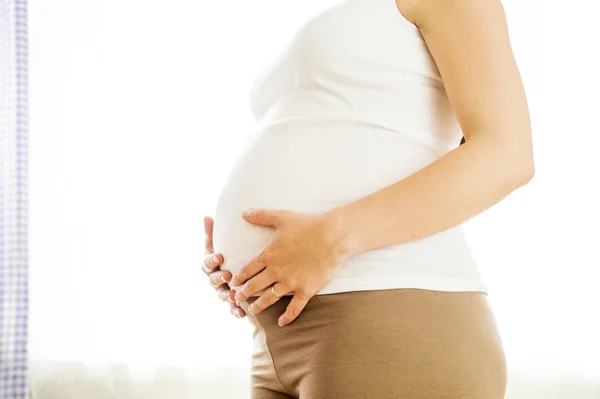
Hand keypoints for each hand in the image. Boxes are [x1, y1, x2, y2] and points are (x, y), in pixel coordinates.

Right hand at [202, 216, 245, 318]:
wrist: (242, 270)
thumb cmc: (230, 253)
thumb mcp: (222, 243)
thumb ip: (214, 233)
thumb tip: (206, 216)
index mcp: (211, 264)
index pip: (207, 262)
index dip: (212, 260)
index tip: (220, 256)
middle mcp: (215, 278)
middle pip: (212, 280)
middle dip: (219, 278)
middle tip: (227, 275)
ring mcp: (222, 290)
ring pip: (221, 295)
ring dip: (226, 296)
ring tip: (233, 295)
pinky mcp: (232, 301)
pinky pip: (232, 308)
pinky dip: (235, 311)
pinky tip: (242, 313)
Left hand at [231, 208, 346, 326]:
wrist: (333, 237)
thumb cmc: (308, 225)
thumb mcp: (282, 217)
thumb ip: (261, 216)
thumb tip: (243, 212)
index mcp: (269, 255)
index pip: (248, 270)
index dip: (239, 277)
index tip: (233, 282)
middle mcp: (276, 271)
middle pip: (254, 286)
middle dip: (243, 293)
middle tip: (236, 298)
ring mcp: (291, 283)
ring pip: (269, 298)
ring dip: (258, 306)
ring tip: (251, 311)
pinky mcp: (306, 290)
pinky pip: (294, 308)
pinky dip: (287, 316)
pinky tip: (281, 323)